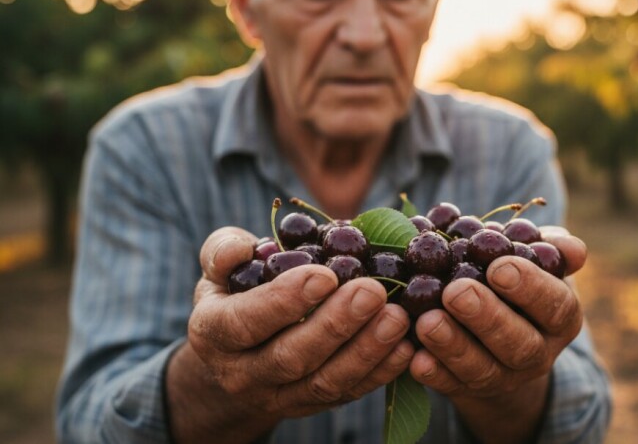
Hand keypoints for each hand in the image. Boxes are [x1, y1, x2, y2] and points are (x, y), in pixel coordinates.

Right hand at [181, 227, 412, 428]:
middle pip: (291, 357)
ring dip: (365, 351)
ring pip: (325, 382)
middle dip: (335, 325)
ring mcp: (280, 396)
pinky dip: (380, 372)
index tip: (325, 275)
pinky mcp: (313, 405)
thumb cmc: (234, 293)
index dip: (285, 301)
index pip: (246, 322)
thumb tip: (241, 248)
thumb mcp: (218, 270)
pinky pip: (348, 393)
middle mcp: (243, 374)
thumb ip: (223, 252)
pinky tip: (406, 346)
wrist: (235, 357)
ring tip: (397, 317)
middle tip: (372, 291)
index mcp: (214, 333)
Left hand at [409, 228, 586, 441]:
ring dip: (453, 346)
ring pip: (482, 369)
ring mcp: (503, 377)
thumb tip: (572, 249)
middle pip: (519, 343)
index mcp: (561, 317)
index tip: (498, 267)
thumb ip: (550, 249)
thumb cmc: (517, 281)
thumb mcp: (536, 261)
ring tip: (426, 321)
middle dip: (487, 318)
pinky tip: (414, 357)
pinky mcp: (467, 391)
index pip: (555, 305)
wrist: (497, 335)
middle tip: (456, 292)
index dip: (530, 288)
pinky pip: (450, 387)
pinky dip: (433, 374)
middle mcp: (538, 354)